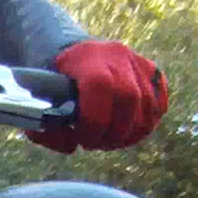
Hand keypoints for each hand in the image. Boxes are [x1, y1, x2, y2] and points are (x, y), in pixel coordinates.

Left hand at [29, 40, 168, 153]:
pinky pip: (159, 105)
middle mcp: (116, 54)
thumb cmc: (51, 84)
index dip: (94, 120)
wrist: (68, 52)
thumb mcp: (38, 103)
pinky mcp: (152, 72)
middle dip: (114, 132)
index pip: (100, 86)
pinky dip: (146, 125)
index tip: (83, 137)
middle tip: (96, 143)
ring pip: (148, 106)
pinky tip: (126, 130)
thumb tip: (72, 145)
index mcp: (85, 57)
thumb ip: (47, 129)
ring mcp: (137, 61)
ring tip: (110, 140)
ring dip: (130, 134)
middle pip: (129, 98)